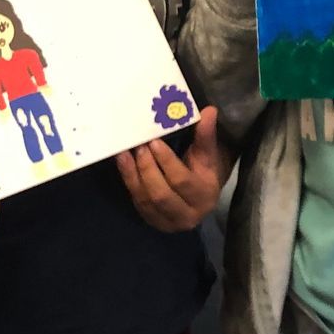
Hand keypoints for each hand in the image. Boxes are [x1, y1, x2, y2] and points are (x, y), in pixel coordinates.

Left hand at [116, 106, 224, 232]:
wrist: (200, 199)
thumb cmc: (204, 172)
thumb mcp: (208, 156)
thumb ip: (206, 135)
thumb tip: (210, 110)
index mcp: (205, 197)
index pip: (182, 181)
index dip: (166, 162)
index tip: (154, 142)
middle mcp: (187, 216)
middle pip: (161, 194)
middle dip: (147, 169)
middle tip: (139, 146)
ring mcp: (168, 223)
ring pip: (145, 200)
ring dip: (133, 175)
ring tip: (124, 153)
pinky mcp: (152, 221)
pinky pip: (137, 202)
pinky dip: (129, 182)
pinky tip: (123, 164)